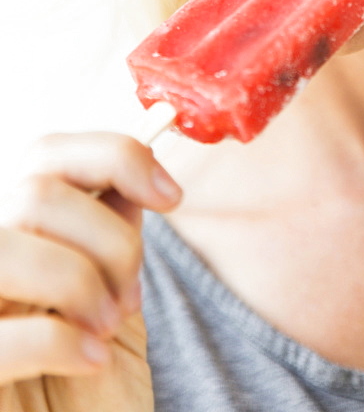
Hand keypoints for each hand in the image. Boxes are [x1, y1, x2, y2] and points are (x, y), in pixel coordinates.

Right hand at [0, 132, 181, 409]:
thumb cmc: (89, 386)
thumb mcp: (113, 297)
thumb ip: (112, 233)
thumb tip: (135, 173)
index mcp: (18, 234)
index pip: (46, 153)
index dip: (114, 157)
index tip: (171, 196)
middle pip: (36, 193)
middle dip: (109, 239)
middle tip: (129, 295)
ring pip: (9, 246)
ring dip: (80, 283)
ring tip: (107, 327)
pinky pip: (0, 335)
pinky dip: (62, 340)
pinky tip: (91, 358)